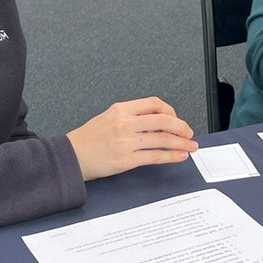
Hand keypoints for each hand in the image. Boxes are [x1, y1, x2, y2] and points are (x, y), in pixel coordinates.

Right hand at [66, 97, 197, 180]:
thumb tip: (157, 122)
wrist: (71, 156)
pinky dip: (171, 156)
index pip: (154, 103)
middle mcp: (125, 123)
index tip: (176, 119)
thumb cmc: (88, 138)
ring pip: (162, 139)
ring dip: (181, 143)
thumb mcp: (108, 117)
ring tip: (191, 146)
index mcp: (121, 109)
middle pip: (163, 120)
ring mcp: (126, 141)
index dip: (170, 111)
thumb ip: (131, 117)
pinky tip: (179, 156)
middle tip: (189, 133)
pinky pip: (155, 156)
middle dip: (181, 127)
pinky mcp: (126, 159)